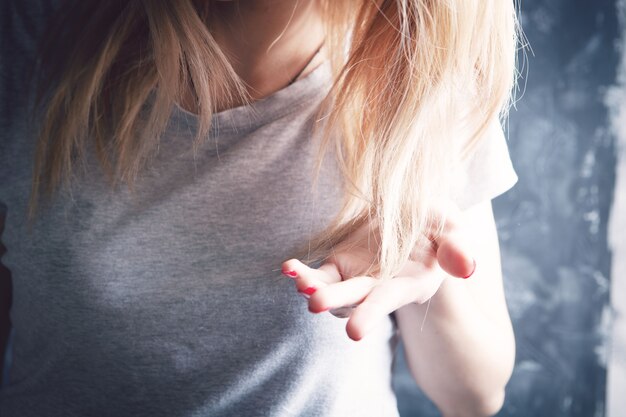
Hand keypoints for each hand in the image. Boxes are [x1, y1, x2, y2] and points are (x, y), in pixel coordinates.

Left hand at [281, 207, 475, 340]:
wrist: (411, 218)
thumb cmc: (435, 225)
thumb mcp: (451, 230)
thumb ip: (457, 248)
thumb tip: (469, 267)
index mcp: (409, 284)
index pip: (387, 301)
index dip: (371, 313)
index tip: (353, 331)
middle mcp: (380, 288)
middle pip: (355, 300)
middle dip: (336, 303)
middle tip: (316, 304)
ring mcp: (356, 278)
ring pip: (332, 291)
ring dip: (314, 289)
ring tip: (300, 282)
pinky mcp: (339, 265)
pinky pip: (319, 275)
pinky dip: (302, 274)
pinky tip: (288, 267)